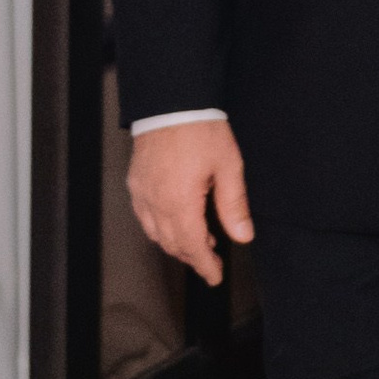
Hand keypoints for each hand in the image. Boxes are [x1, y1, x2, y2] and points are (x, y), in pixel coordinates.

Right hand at [127, 117, 253, 288]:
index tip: (215, 277)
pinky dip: (159, 228)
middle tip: (211, 262)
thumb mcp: (228, 166)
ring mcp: (141, 193)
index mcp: (180, 202)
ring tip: (199, 242)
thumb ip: (233, 205)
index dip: (205, 266)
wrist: (170, 101)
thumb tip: (242, 236)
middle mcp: (155, 202)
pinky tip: (175, 223)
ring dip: (176, 243)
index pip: (192, 246)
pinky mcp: (135, 183)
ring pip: (155, 233)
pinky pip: (144, 217)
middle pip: (172, 243)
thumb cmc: (201, 129)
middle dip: (192, 257)